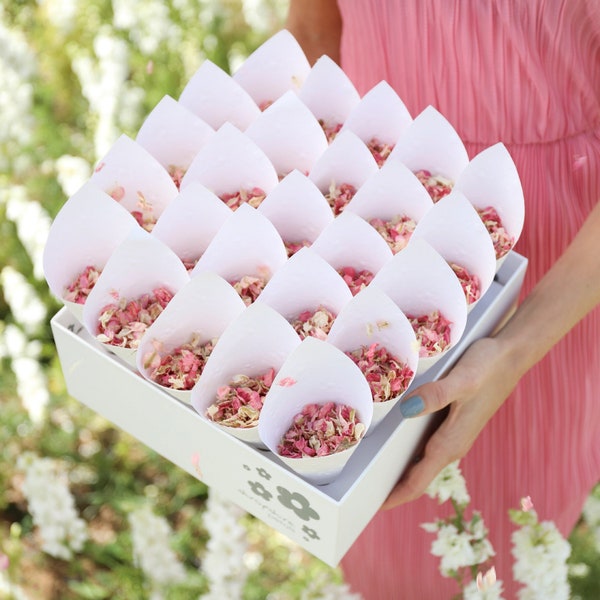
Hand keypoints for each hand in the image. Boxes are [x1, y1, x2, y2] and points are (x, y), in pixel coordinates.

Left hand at [381, 335, 520, 509]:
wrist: (511, 355)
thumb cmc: (487, 367)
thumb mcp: (462, 379)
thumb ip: (436, 395)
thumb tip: (407, 411)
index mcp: (451, 442)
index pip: (418, 481)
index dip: (395, 496)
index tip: (372, 507)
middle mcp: (451, 444)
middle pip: (417, 476)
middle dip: (391, 487)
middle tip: (360, 491)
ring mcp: (452, 434)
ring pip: (421, 461)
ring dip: (398, 470)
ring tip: (369, 471)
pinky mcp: (452, 421)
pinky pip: (425, 444)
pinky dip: (406, 450)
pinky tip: (390, 440)